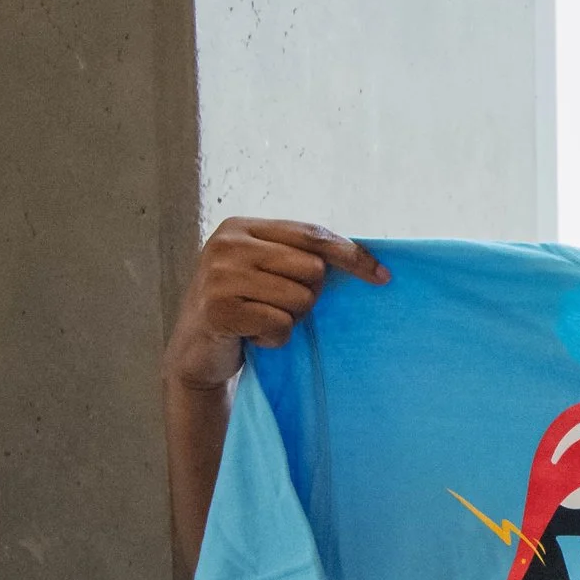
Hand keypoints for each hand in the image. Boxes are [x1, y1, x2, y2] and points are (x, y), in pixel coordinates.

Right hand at [165, 218, 387, 391]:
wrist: (195, 352)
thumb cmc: (243, 308)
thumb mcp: (267, 271)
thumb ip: (301, 257)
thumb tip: (369, 261)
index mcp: (242, 227)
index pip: (313, 235)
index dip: (352, 255)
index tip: (383, 276)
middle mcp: (227, 244)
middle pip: (313, 268)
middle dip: (308, 296)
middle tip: (277, 307)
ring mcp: (219, 275)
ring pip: (301, 298)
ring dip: (290, 319)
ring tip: (261, 320)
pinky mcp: (219, 309)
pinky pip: (280, 325)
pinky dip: (275, 338)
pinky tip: (251, 336)